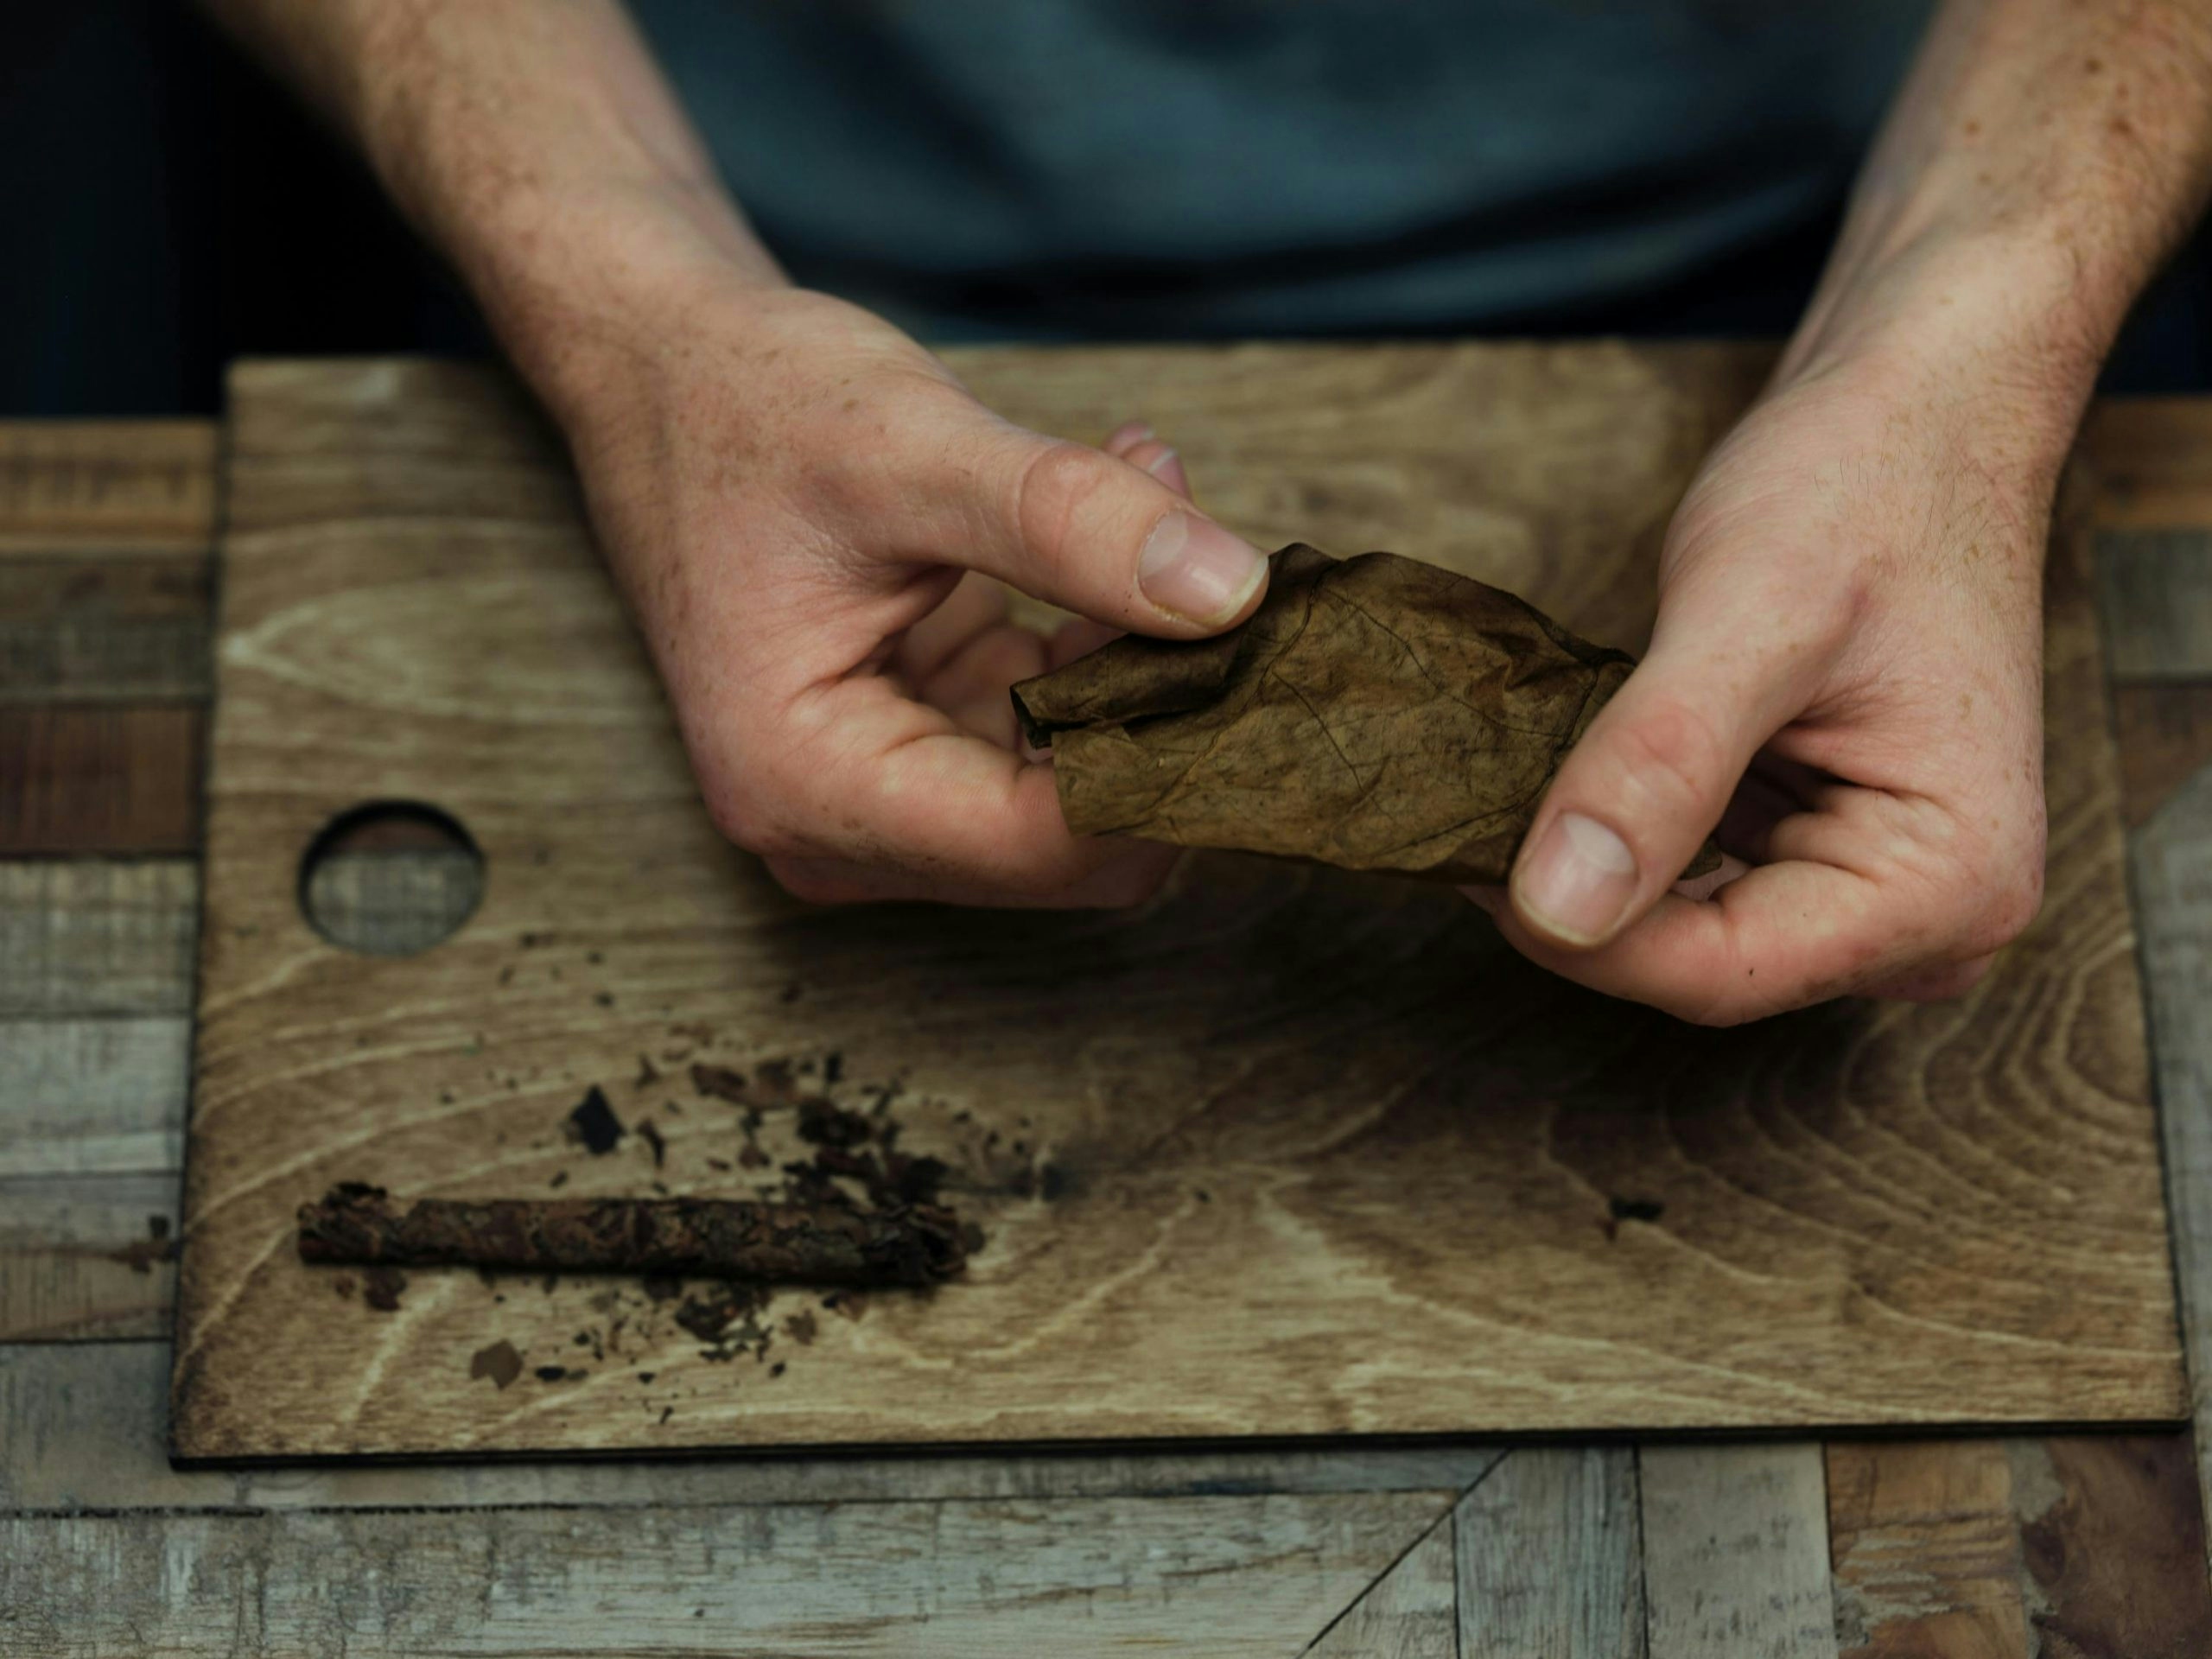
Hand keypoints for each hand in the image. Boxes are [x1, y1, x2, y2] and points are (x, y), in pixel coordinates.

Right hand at [552, 275, 1264, 905]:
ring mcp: (882, 795)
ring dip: (1143, 661)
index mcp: (806, 785)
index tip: (1255, 647)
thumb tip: (1233, 596)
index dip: (1167, 762)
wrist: (666, 371)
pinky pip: (1055, 734)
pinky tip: (1122, 518)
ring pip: (1079, 789)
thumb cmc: (746, 405)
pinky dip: (1107, 641)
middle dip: (1163, 712)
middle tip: (1220, 557)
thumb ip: (1070, 523)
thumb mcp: (909, 450)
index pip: (1043, 846)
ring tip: (1152, 490)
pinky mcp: (921, 743)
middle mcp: (839, 825)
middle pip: (1072, 841)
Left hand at [1485, 294, 2069, 1023]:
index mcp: (1949, 886)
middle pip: (1700, 965)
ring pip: (1686, 931)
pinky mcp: (1825, 851)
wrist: (1916, 414)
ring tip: (1514, 782)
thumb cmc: (1864, 486)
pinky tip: (1571, 776)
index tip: (1466, 855)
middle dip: (1582, 899)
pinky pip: (1697, 881)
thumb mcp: (1749, 616)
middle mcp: (1934, 919)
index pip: (1715, 975)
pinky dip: (1625, 836)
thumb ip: (1656, 766)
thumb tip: (1556, 907)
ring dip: (1595, 868)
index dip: (1573, 934)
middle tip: (1472, 809)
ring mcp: (1880, 891)